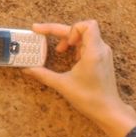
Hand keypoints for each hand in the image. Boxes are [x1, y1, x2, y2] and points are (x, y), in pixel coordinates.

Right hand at [22, 20, 135, 136]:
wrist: (108, 111)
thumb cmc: (90, 98)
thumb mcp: (63, 85)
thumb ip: (43, 74)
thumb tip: (27, 69)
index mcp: (94, 52)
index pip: (86, 25)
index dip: (70, 29)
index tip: (58, 41)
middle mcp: (101, 49)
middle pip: (81, 29)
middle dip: (62, 33)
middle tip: (43, 37)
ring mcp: (103, 53)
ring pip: (85, 36)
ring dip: (70, 40)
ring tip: (60, 52)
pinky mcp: (103, 59)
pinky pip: (88, 44)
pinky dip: (76, 47)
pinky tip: (71, 59)